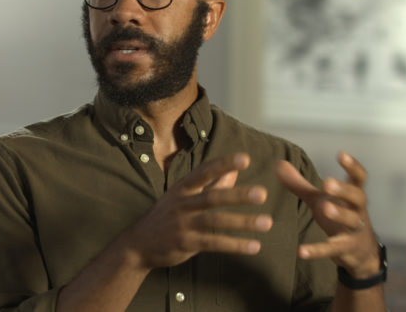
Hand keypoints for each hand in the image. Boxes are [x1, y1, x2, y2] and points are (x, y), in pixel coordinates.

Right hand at [123, 153, 272, 269]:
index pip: (204, 172)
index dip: (223, 164)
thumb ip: (210, 184)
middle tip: (262, 193)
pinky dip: (235, 245)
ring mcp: (182, 224)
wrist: (138, 244)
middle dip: (237, 195)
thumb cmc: (167, 217)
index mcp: (182, 188)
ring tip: (267, 222)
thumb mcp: (183, 197)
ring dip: (242, 222)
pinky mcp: (185, 243)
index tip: (245, 158)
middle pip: (212, 197)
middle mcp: (181, 204)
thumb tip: (234, 171)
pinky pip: (213, 243)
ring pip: (215, 221)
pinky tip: (254, 246)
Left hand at [275, 152, 379, 277]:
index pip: (359, 178)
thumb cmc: (339, 216)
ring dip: (339, 214)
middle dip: (344, 190)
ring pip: (352, 221)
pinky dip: (317, 250)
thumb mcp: (319, 199)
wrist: (361, 252)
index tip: (341, 154)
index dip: (352, 166)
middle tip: (327, 183)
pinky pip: (332, 249)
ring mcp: (354, 231)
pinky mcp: (346, 249)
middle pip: (357, 197)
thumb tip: (278, 164)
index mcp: (352, 196)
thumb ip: (300, 184)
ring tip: (324, 207)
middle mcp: (357, 211)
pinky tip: (300, 251)